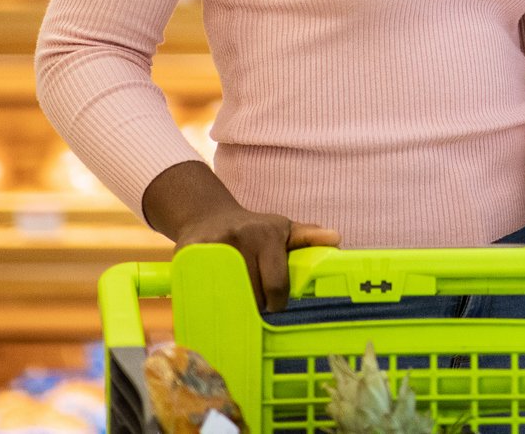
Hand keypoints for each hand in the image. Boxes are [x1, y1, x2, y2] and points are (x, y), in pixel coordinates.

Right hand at [141, 159, 337, 312]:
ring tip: (236, 306)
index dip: (277, 303)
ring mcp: (212, 246)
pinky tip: (212, 303)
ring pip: (227, 295)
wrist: (208, 216)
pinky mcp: (187, 254)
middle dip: (255, 306)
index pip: (276, 283)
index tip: (275, 308)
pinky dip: (207, 301)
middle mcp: (240, 237)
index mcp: (267, 235)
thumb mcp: (282, 229)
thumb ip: (308, 236)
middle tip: (255, 308)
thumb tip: (337, 239)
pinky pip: (200, 289)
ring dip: (233, 307)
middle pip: (251, 293)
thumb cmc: (253, 229)